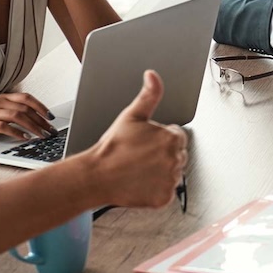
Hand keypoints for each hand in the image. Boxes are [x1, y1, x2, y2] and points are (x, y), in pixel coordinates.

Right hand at [0, 93, 55, 141]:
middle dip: (41, 120)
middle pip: (26, 108)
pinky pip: (4, 127)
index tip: (51, 116)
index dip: (41, 106)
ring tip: (42, 135)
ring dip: (33, 126)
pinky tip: (24, 138)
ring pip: (18, 116)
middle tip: (51, 130)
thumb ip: (8, 110)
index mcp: (2, 97)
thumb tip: (30, 119)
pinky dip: (16, 132)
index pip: (27, 98)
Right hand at [86, 70, 188, 207]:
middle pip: (176, 155)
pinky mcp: (164, 198)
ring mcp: (171, 180)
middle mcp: (176, 159)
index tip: (143, 143)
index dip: (159, 138)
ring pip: (172, 173)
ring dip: (160, 172)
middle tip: (138, 157)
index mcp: (172, 138)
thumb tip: (153, 75)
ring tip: (138, 169)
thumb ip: (149, 95)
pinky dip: (156, 189)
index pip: (176, 137)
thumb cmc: (112, 146)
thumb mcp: (132, 115)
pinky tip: (140, 182)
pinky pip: (166, 191)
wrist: (96, 176)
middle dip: (161, 155)